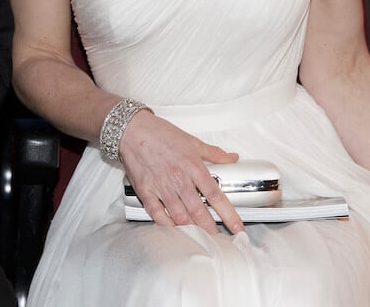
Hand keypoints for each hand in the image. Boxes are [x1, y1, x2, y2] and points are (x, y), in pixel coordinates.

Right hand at [118, 110, 242, 234]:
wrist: (132, 129)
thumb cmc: (160, 133)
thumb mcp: (192, 141)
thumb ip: (214, 153)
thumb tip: (232, 158)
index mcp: (193, 166)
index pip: (215, 195)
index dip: (228, 214)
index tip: (237, 226)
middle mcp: (179, 179)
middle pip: (199, 211)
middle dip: (211, 229)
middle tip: (220, 240)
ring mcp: (161, 187)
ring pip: (180, 216)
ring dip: (191, 230)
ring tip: (201, 239)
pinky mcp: (145, 191)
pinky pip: (157, 214)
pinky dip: (166, 225)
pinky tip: (174, 230)